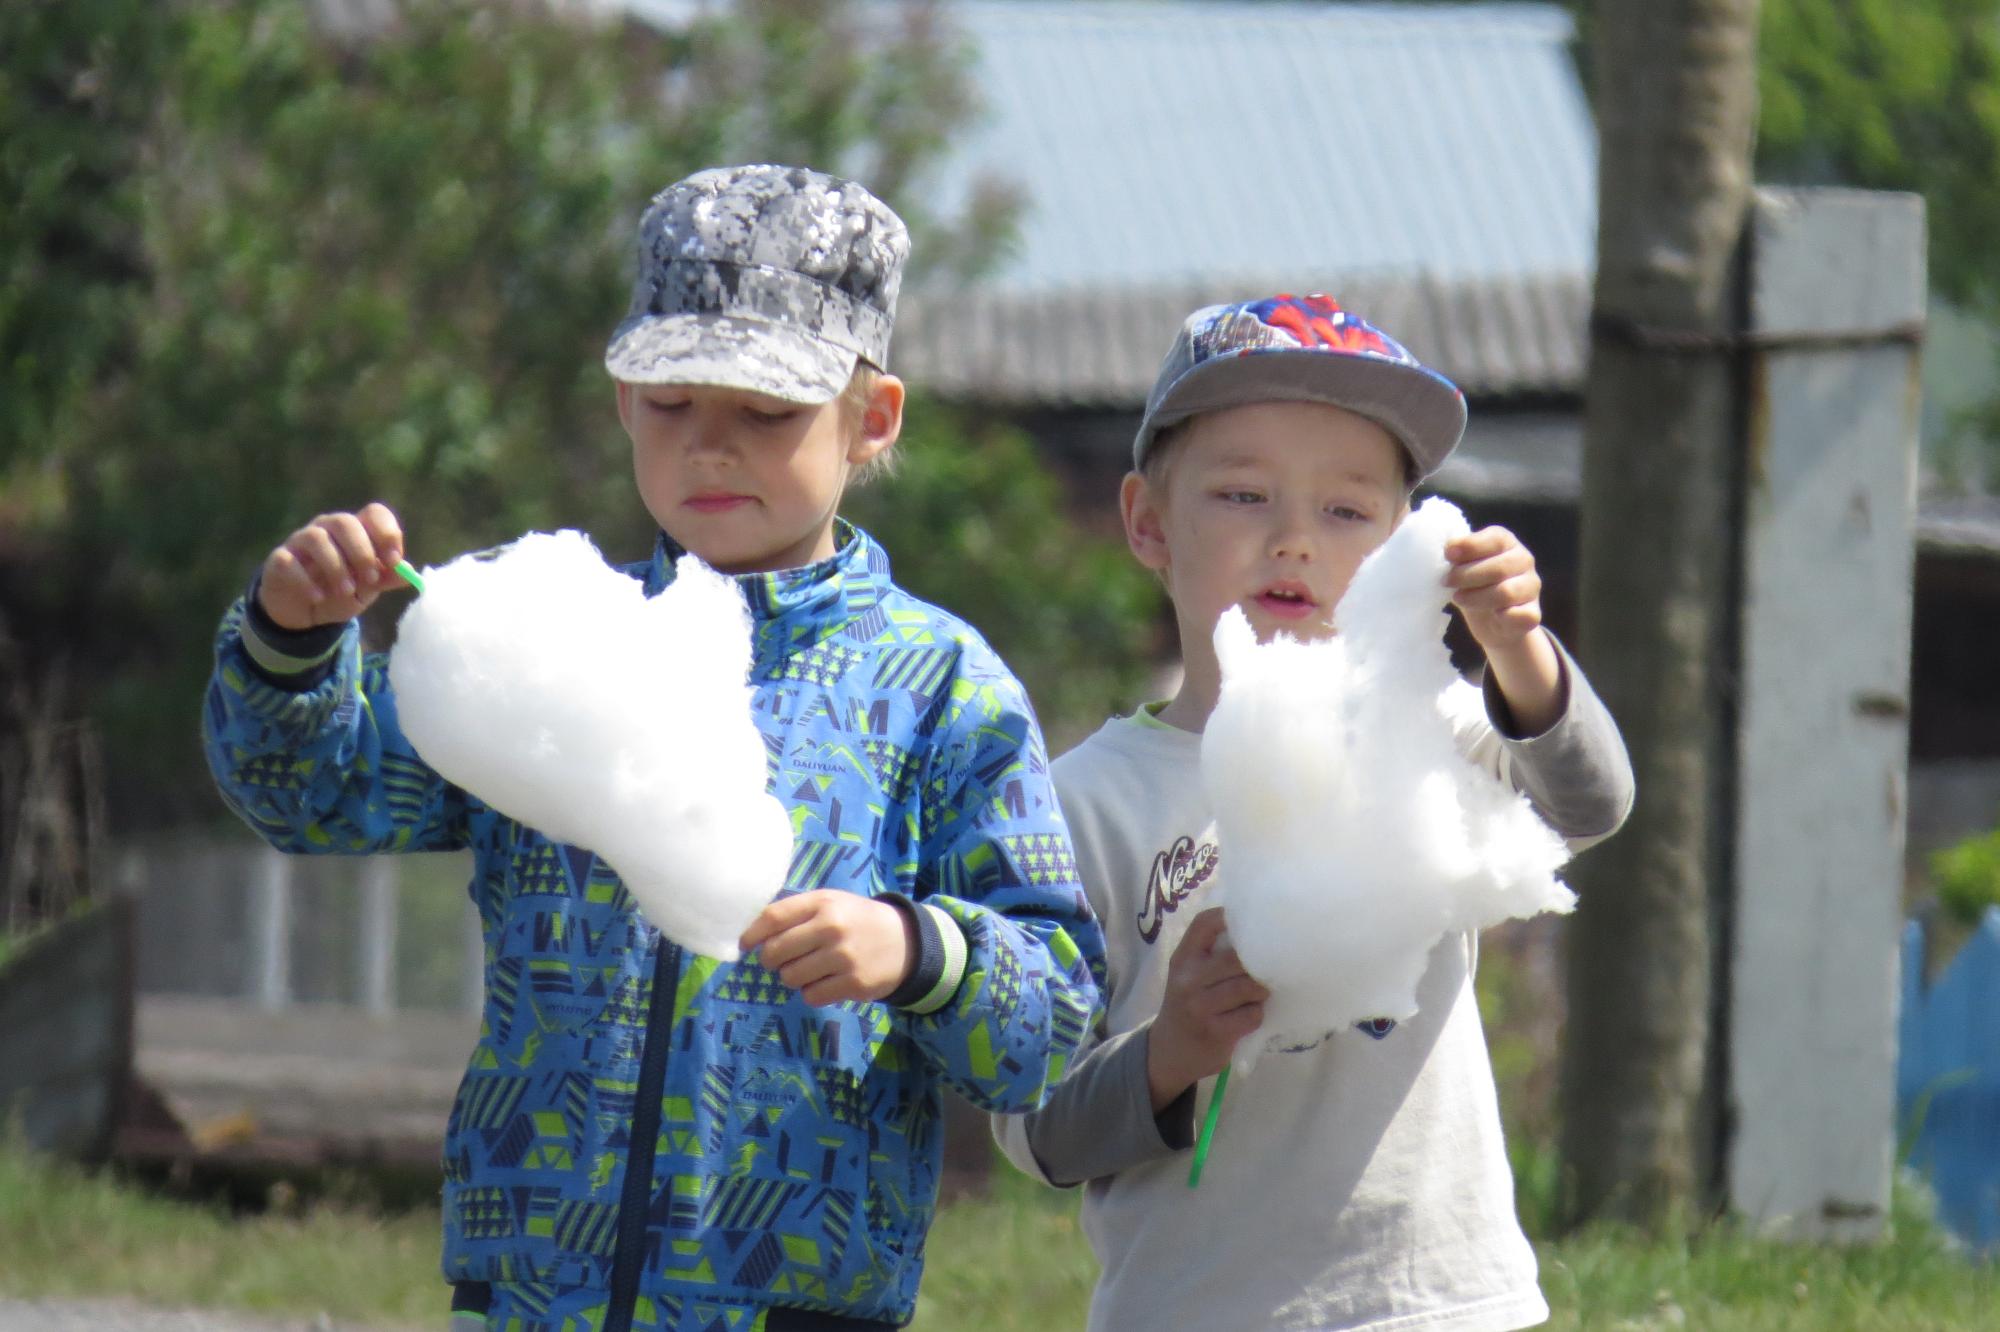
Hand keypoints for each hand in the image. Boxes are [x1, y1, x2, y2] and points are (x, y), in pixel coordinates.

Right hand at [257, 503, 405, 630]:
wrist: (303, 610)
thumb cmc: (340, 591)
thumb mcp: (368, 589)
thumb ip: (386, 579)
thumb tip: (409, 574)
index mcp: (355, 531)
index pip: (374, 513)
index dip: (387, 532)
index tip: (394, 560)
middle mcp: (327, 528)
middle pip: (345, 522)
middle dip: (362, 552)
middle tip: (370, 579)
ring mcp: (300, 541)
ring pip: (316, 538)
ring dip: (336, 567)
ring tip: (347, 591)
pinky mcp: (280, 559)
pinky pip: (289, 561)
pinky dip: (306, 580)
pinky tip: (319, 597)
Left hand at [740, 889, 915, 1006]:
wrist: (905, 941)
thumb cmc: (857, 920)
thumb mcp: (831, 903)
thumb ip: (796, 913)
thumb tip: (752, 932)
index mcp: (823, 903)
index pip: (773, 917)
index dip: (751, 934)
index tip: (745, 945)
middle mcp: (832, 928)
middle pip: (775, 952)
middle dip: (771, 960)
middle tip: (782, 960)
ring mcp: (843, 957)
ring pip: (790, 978)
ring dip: (793, 977)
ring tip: (811, 969)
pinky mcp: (853, 984)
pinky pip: (811, 996)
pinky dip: (812, 992)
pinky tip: (827, 981)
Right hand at [1146, 907, 1268, 1111]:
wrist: (1169, 1051)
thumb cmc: (1188, 1004)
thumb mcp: (1188, 975)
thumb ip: (1211, 954)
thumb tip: (1257, 931)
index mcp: (1182, 959)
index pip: (1205, 924)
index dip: (1230, 916)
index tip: (1252, 920)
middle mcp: (1188, 979)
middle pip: (1237, 958)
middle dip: (1260, 963)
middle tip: (1268, 969)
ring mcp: (1200, 1007)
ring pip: (1249, 986)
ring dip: (1262, 990)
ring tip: (1259, 994)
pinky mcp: (1215, 1032)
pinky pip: (1252, 1015)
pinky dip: (1257, 1014)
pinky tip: (1249, 1016)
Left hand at [1443, 525, 1543, 652]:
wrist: (1490, 622)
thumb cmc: (1473, 586)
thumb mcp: (1462, 567)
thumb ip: (1459, 557)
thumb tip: (1450, 550)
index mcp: (1507, 543)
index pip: (1496, 539)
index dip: (1471, 545)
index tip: (1448, 554)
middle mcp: (1524, 560)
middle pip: (1498, 568)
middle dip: (1466, 576)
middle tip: (1446, 582)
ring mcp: (1531, 586)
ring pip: (1506, 593)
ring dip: (1476, 598)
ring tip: (1458, 599)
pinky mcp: (1533, 613)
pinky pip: (1521, 615)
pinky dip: (1502, 617)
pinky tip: (1492, 616)